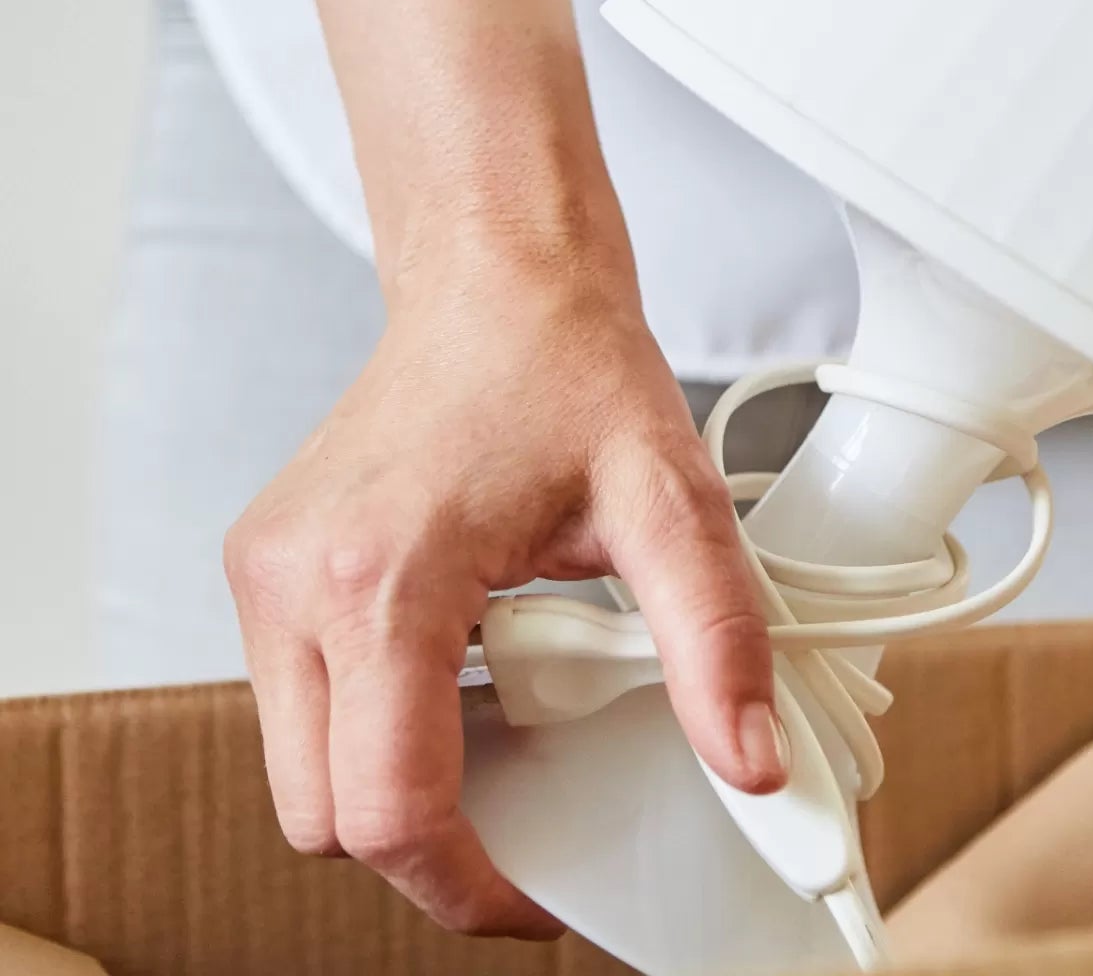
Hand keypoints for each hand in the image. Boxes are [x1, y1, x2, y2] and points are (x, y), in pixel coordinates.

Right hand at [223, 247, 786, 937]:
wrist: (498, 278)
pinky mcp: (266, 565)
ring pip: (302, 769)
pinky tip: (463, 657)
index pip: (388, 811)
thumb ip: (715, 637)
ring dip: (400, 775)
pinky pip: (303, 702)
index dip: (469, 886)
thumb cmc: (566, 364)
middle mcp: (291, 583)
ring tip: (506, 698)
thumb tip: (751, 761)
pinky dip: (378, 717)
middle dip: (430, 840)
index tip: (537, 891)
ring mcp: (264, 574)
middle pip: (325, 816)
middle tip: (530, 801)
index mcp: (379, 578)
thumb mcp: (665, 498)